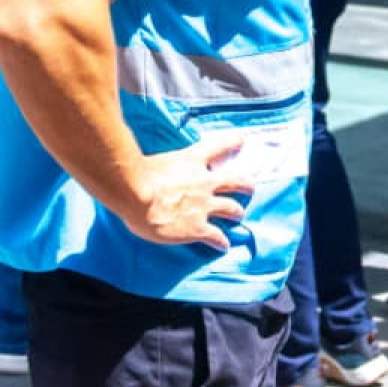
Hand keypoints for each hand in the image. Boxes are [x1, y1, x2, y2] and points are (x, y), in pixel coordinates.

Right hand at [121, 131, 256, 249]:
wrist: (136, 195)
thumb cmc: (138, 175)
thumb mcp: (154, 160)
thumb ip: (161, 165)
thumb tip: (149, 169)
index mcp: (191, 161)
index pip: (217, 147)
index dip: (231, 143)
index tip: (241, 141)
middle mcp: (204, 182)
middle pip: (234, 180)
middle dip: (245, 184)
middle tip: (251, 187)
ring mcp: (204, 205)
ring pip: (231, 208)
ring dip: (237, 212)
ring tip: (239, 215)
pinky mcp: (198, 228)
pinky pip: (216, 236)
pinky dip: (221, 242)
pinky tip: (223, 246)